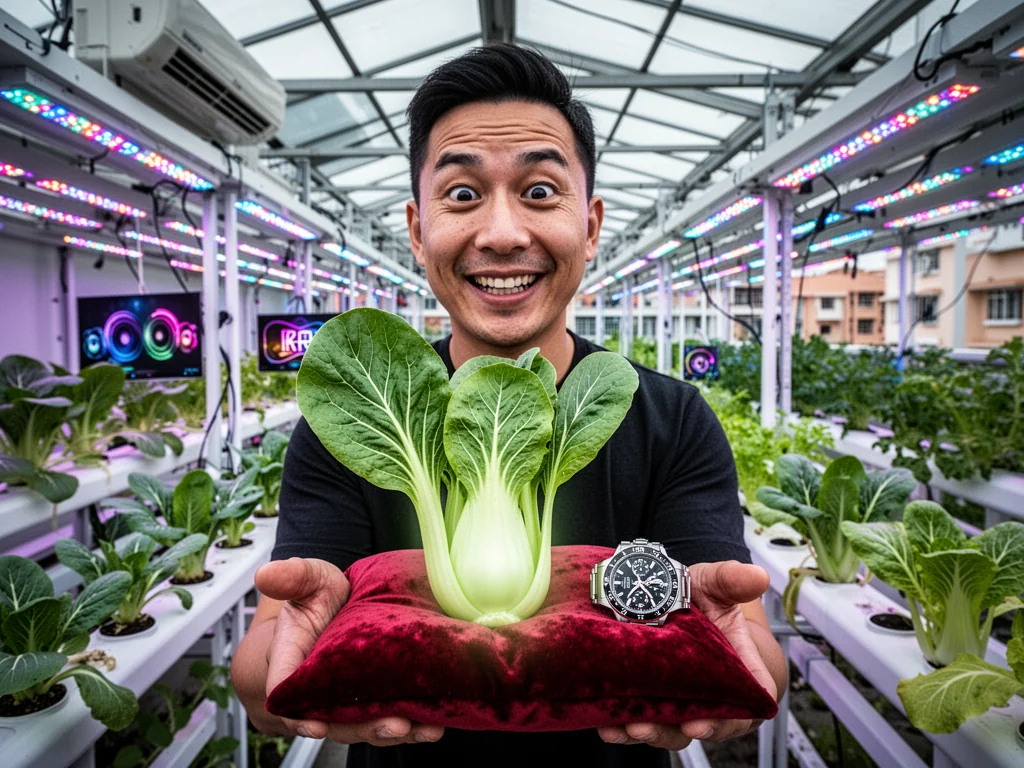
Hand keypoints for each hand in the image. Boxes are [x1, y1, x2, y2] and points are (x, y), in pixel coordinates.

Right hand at [255, 557, 443, 745]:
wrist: (340, 606)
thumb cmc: (318, 596)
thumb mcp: (307, 579)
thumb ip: (291, 577)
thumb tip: (265, 573)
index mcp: (291, 660)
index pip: (286, 693)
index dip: (298, 714)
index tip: (315, 724)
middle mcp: (318, 688)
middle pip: (334, 719)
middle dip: (363, 727)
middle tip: (392, 725)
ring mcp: (348, 698)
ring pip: (364, 725)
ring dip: (393, 731)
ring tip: (420, 728)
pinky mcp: (375, 699)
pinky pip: (389, 718)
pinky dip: (412, 727)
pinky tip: (433, 726)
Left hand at [598, 560, 774, 748]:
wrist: (667, 600)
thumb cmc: (702, 599)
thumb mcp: (714, 583)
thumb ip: (731, 580)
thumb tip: (758, 576)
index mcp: (739, 668)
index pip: (750, 698)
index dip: (734, 715)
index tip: (706, 720)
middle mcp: (711, 693)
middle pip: (708, 724)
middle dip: (685, 729)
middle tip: (668, 725)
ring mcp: (680, 701)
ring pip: (671, 729)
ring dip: (651, 733)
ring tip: (630, 728)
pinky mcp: (652, 703)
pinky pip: (639, 723)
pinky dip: (622, 729)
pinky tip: (607, 726)